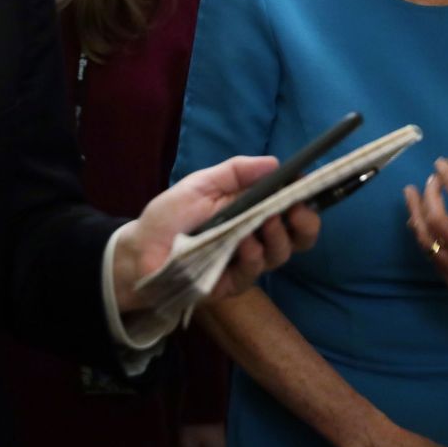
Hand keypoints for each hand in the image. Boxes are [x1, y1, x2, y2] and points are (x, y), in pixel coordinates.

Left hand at [112, 156, 321, 310]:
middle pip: (299, 237)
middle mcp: (258, 237)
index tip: (308, 185)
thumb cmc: (171, 215)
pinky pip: (254, 272)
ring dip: (279, 237)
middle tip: (297, 209)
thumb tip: (275, 162)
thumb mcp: (202, 184)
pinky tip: (245, 243)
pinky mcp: (233, 284)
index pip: (292, 207)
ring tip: (266, 222)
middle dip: (306, 223)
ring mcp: (247, 262)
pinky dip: (253, 256)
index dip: (306, 198)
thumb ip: (236, 172)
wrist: (140, 249)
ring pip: (281, 254)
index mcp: (254, 211)